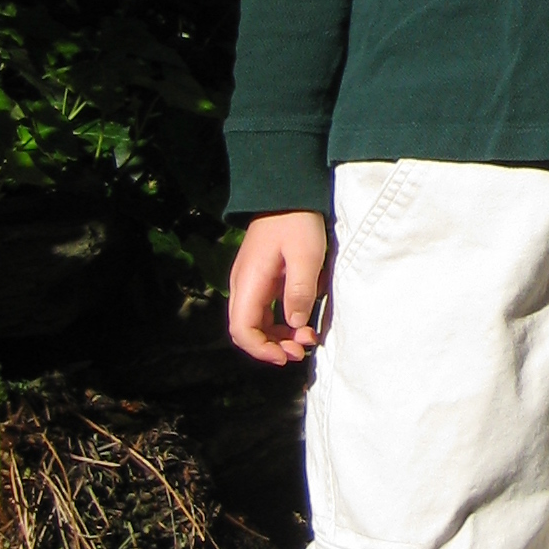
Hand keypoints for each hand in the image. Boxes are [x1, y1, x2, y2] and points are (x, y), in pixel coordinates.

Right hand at [229, 210, 330, 365]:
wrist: (286, 193)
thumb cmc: (296, 221)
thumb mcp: (305, 256)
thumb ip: (299, 291)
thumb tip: (296, 324)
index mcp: (249, 283)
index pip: (242, 330)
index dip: (261, 349)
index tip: (286, 355)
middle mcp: (244, 285)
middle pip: (248, 329)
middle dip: (273, 346)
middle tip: (302, 349)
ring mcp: (251, 281)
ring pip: (258, 321)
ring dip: (279, 335)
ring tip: (307, 338)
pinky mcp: (262, 277)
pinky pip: (267, 308)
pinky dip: (282, 319)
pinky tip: (303, 318)